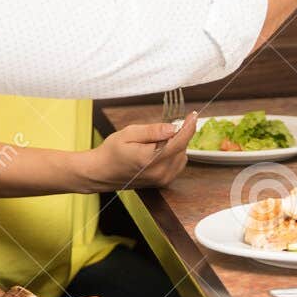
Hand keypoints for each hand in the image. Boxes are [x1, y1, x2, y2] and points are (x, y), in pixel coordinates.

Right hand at [82, 111, 198, 190]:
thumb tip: (173, 127)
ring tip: (155, 143)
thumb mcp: (128, 134)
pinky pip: (178, 163)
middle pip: (182, 147)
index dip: (189, 126)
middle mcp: (160, 172)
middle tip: (161, 129)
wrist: (102, 173)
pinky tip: (159, 151)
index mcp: (151, 159)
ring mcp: (163, 179)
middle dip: (177, 134)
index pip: (179, 141)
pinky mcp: (164, 182)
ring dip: (175, 145)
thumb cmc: (112, 152)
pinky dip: (173, 154)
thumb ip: (152, 131)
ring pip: (182, 155)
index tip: (193, 114)